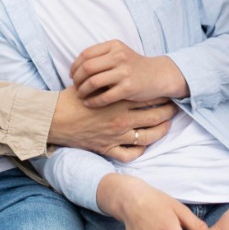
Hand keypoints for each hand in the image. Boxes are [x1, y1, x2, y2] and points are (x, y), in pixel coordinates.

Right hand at [48, 86, 175, 156]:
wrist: (54, 119)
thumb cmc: (71, 99)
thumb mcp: (93, 83)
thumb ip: (110, 82)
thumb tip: (122, 75)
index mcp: (118, 100)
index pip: (148, 98)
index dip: (161, 96)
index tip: (167, 93)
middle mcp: (121, 119)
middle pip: (154, 116)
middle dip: (168, 112)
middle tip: (174, 109)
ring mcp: (116, 136)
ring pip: (148, 137)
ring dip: (161, 131)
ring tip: (166, 125)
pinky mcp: (107, 149)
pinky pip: (130, 154)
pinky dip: (139, 150)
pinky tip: (144, 145)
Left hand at [71, 41, 187, 106]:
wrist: (157, 75)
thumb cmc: (133, 66)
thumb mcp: (119, 53)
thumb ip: (100, 56)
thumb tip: (76, 67)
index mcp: (114, 46)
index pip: (86, 54)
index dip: (75, 66)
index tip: (72, 75)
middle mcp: (119, 56)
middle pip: (87, 68)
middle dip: (77, 79)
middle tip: (75, 87)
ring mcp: (124, 72)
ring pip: (93, 82)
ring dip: (83, 91)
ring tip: (81, 95)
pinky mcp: (128, 88)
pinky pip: (104, 96)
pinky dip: (93, 101)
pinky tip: (89, 104)